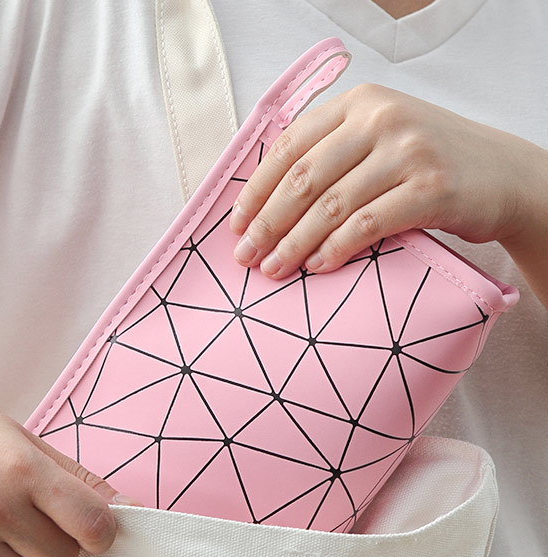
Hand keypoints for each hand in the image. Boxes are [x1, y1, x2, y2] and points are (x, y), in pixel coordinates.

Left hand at [228, 82, 536, 278]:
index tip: (235, 225)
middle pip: (303, 179)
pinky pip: (366, 225)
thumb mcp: (379, 139)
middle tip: (245, 257)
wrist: (504, 175)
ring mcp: (408, 152)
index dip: (255, 190)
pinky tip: (317, 268)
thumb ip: (331, 154)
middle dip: (266, 223)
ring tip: (273, 271)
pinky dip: (335, 250)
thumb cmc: (428, 163)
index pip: (289, 147)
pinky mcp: (431, 189)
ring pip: (329, 206)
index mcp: (359, 103)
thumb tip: (264, 203)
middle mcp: (381, 119)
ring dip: (293, 244)